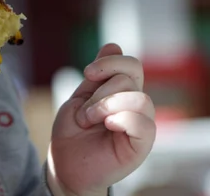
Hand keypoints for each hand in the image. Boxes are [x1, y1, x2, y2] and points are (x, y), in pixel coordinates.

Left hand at [47, 44, 155, 195]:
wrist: (65, 165)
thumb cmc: (72, 133)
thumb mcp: (81, 97)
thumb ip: (98, 75)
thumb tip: (113, 45)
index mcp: (121, 92)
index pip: (130, 64)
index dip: (109, 62)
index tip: (87, 74)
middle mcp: (135, 105)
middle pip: (130, 77)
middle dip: (99, 91)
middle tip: (85, 112)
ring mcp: (140, 124)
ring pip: (139, 98)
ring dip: (106, 106)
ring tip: (90, 121)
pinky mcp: (142, 144)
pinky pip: (144, 123)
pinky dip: (121, 120)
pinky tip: (108, 127)